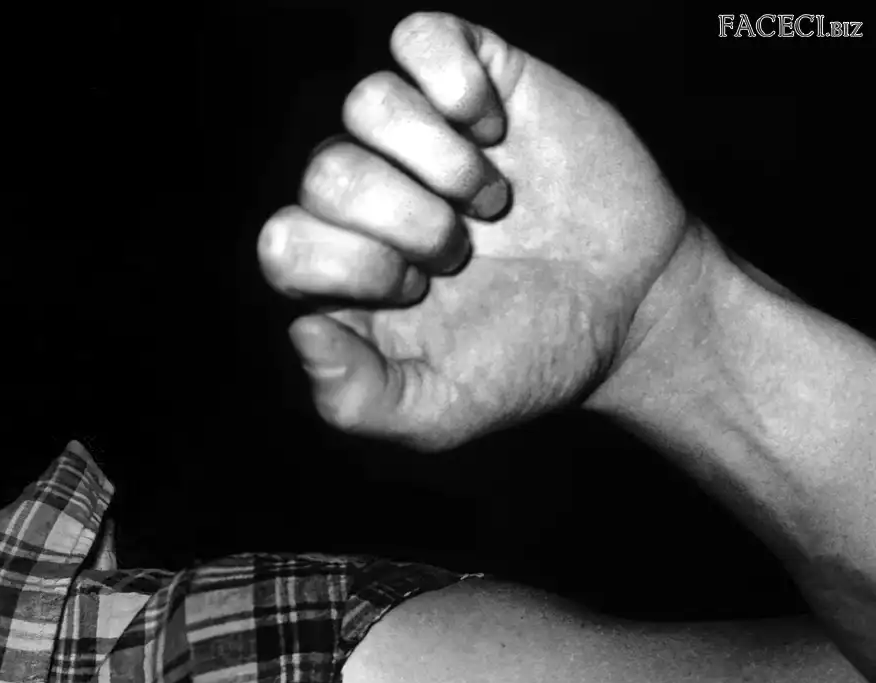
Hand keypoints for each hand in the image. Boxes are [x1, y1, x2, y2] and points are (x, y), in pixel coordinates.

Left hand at [256, 11, 698, 449]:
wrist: (632, 311)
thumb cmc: (525, 364)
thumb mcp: (436, 414)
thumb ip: (355, 400)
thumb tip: (302, 328)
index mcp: (334, 273)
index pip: (281, 242)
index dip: (349, 264)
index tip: (416, 292)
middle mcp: (361, 199)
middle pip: (325, 171)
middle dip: (405, 221)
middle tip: (461, 255)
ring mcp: (414, 135)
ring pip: (368, 101)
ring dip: (439, 160)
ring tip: (487, 200)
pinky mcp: (475, 81)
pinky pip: (420, 36)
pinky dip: (456, 82)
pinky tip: (497, 129)